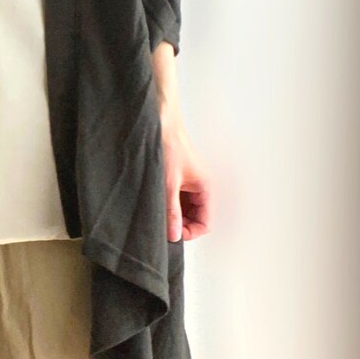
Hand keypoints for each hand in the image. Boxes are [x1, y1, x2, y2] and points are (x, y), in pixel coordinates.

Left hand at [159, 109, 211, 242]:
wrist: (158, 123)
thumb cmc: (168, 146)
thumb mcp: (168, 184)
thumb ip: (171, 211)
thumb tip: (173, 235)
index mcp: (205, 188)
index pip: (205, 223)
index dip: (190, 232)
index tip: (171, 233)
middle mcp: (198, 188)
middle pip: (194, 219)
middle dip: (179, 225)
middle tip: (160, 226)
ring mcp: (187, 185)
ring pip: (183, 211)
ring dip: (171, 216)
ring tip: (155, 213)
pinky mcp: (175, 180)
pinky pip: (174, 201)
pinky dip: (166, 206)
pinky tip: (154, 204)